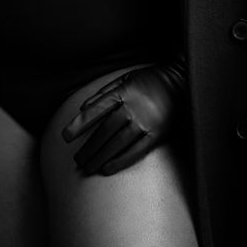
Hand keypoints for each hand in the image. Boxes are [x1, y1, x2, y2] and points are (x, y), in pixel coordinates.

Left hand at [61, 58, 188, 176]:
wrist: (180, 82)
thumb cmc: (149, 79)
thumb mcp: (125, 78)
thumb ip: (104, 93)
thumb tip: (83, 107)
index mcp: (124, 92)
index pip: (96, 110)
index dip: (79, 124)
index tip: (66, 137)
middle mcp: (133, 107)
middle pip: (105, 131)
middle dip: (89, 147)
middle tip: (77, 160)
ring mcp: (146, 122)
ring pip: (118, 143)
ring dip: (100, 157)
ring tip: (88, 167)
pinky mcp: (157, 134)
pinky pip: (136, 151)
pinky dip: (120, 160)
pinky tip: (107, 168)